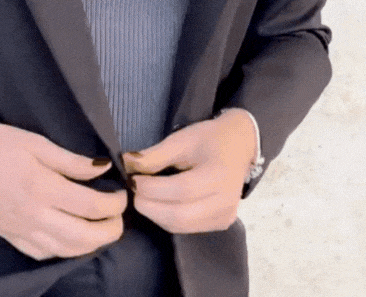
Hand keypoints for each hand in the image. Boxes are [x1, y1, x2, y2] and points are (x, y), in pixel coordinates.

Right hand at [0, 107, 126, 259]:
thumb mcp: (36, 142)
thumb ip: (71, 160)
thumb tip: (103, 168)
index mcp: (41, 186)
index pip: (91, 206)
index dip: (114, 204)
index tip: (122, 194)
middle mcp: (32, 215)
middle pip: (83, 237)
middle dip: (110, 231)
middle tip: (119, 217)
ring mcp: (19, 229)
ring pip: (64, 250)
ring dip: (90, 244)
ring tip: (102, 228)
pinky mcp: (8, 235)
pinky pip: (42, 253)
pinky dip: (64, 250)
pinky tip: (71, 238)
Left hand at [121, 108, 256, 233]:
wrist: (239, 146)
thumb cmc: (209, 139)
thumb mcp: (181, 139)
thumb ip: (155, 155)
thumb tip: (127, 164)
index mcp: (219, 174)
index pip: (181, 189)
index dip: (153, 188)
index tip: (132, 179)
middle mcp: (226, 201)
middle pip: (180, 215)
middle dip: (150, 206)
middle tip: (132, 192)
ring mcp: (225, 216)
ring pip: (181, 226)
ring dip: (155, 214)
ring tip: (142, 197)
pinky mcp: (221, 224)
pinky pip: (188, 228)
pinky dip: (167, 219)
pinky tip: (157, 204)